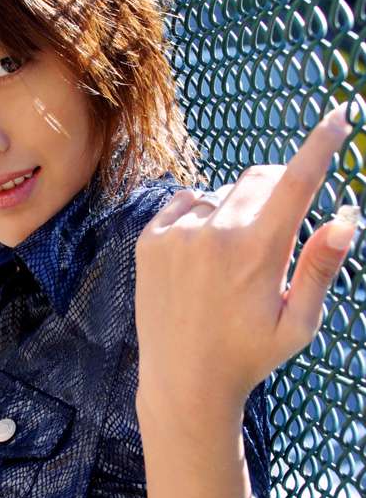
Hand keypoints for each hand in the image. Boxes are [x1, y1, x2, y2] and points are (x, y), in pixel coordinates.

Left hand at [134, 105, 360, 413]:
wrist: (182, 381)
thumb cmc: (249, 354)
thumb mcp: (298, 323)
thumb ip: (320, 266)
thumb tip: (347, 219)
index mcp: (257, 253)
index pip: (297, 183)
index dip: (322, 145)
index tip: (340, 116)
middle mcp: (214, 235)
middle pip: (260, 180)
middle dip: (279, 190)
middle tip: (278, 230)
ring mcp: (177, 234)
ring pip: (223, 195)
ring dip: (237, 213)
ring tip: (232, 265)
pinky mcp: (150, 239)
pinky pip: (187, 203)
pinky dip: (202, 217)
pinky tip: (204, 255)